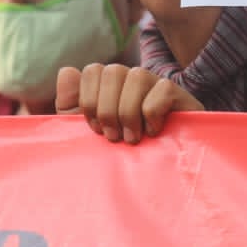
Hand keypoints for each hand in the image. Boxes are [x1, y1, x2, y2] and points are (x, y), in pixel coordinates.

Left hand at [57, 63, 203, 143]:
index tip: (96, 129)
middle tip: (114, 137)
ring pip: (136, 76)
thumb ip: (70, 104)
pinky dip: (152, 113)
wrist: (158, 176)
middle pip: (112, 71)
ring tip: (132, 138)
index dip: (89, 101)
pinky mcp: (179, 95)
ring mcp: (156, 84)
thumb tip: (66, 70)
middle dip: (108, 110)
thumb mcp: (87, 133)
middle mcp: (132, 79)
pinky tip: (153, 131)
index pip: (92, 71)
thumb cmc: (119, 154)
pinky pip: (161, 89)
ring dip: (129, 113)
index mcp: (109, 85)